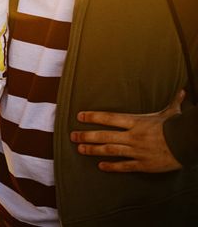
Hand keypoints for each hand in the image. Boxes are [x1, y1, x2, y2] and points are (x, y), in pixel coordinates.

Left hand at [70, 90, 184, 172]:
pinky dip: (112, 167)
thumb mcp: (171, 113)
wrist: (189, 143)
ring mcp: (137, 151)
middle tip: (72, 137)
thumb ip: (172, 102)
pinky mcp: (144, 164)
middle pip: (104, 135)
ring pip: (111, 150)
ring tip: (80, 150)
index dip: (93, 117)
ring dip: (94, 150)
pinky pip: (125, 166)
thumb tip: (182, 91)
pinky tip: (101, 166)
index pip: (109, 118)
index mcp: (136, 122)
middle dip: (87, 136)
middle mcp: (133, 136)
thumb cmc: (178, 126)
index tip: (80, 117)